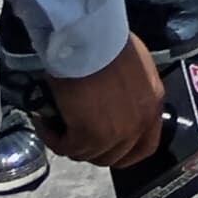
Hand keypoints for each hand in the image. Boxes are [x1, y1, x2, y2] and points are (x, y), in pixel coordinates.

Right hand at [33, 33, 167, 171]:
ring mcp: (115, 133)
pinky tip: (45, 121)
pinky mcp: (88, 136)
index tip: (109, 152)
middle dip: (91, 150)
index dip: (125, 155)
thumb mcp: (134, 69)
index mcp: (153, 105)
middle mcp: (139, 124)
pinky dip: (52, 138)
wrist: (91, 41)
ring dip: (69, 142)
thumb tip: (116, 105)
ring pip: (87, 155)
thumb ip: (132, 93)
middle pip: (113, 157)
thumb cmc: (109, 43)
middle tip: (73, 134)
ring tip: (56, 123)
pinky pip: (66, 148)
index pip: (146, 147)